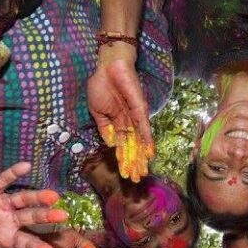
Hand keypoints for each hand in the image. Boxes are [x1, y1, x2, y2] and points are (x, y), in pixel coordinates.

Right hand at [0, 162, 68, 247]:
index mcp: (7, 236)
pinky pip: (3, 180)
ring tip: (53, 195)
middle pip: (31, 217)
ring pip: (23, 199)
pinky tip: (26, 166)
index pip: (25, 242)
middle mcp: (9, 219)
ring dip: (37, 197)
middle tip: (64, 216)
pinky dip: (13, 173)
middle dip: (46, 217)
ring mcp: (2, 204)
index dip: (37, 247)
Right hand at [88, 47, 154, 181]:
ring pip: (139, 142)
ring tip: (142, 172)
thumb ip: (104, 128)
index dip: (124, 160)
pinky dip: (147, 141)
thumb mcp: (97, 112)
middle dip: (134, 163)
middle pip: (133, 148)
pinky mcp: (140, 109)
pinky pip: (144, 128)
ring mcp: (135, 117)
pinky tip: (149, 154)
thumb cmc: (101, 86)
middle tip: (136, 179)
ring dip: (140, 158)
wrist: (107, 67)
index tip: (125, 174)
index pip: (122, 146)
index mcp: (118, 124)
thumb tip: (110, 145)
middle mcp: (129, 123)